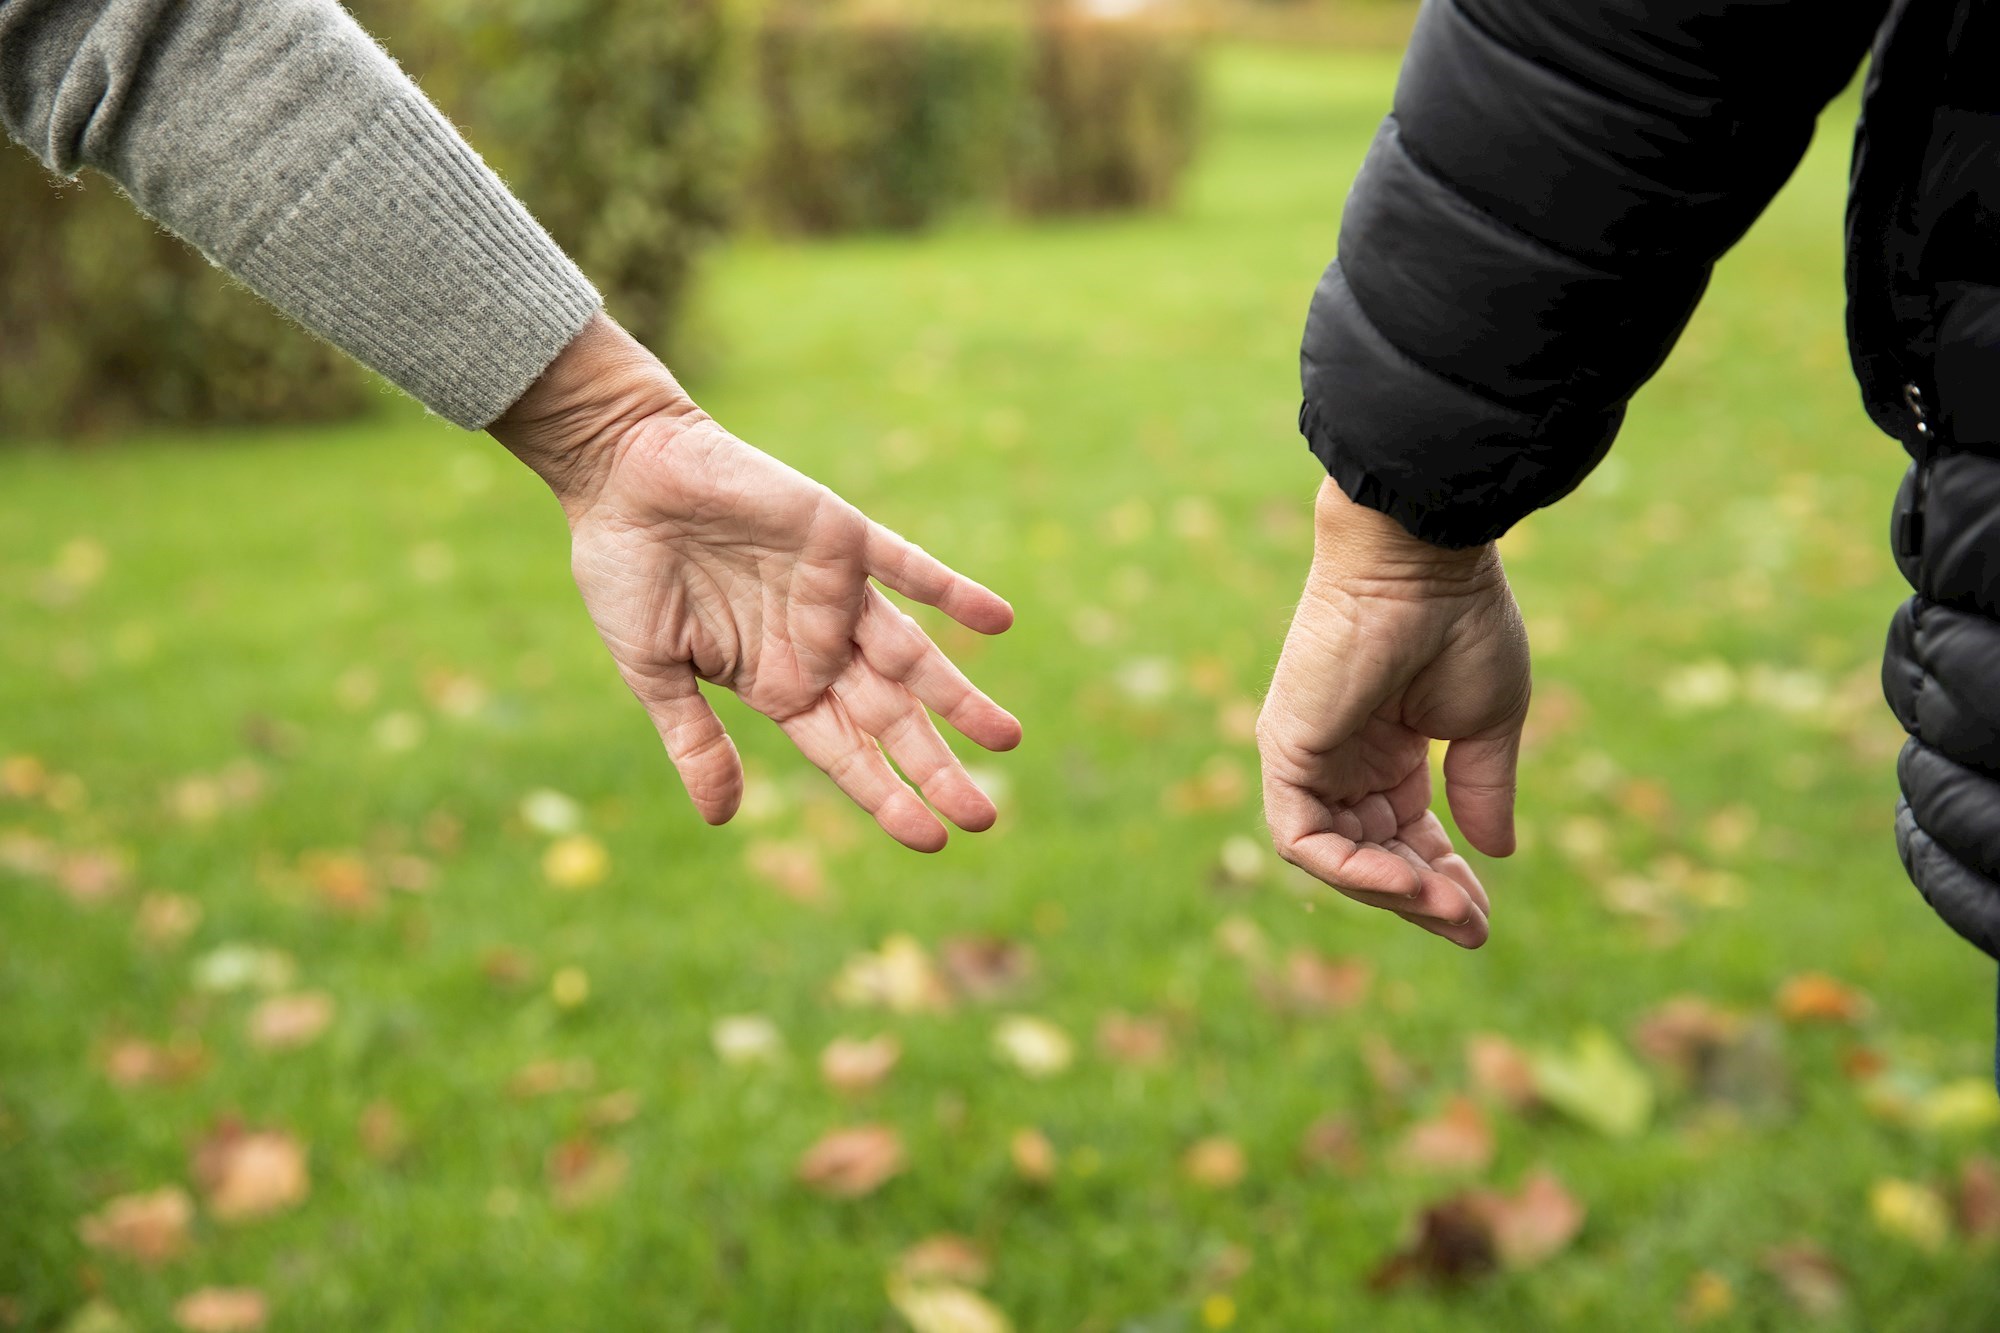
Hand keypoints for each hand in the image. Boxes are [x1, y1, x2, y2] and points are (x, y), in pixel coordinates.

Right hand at [491, 314, 1020, 850]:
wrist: (622, 472)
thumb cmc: (627, 572)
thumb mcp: (654, 670)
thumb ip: (694, 739)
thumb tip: (722, 818)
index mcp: (777, 683)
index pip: (846, 753)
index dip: (886, 795)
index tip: (931, 839)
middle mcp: (818, 644)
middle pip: (891, 718)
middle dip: (936, 766)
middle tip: (984, 816)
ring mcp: (836, 592)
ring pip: (912, 655)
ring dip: (958, 693)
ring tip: (1005, 736)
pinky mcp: (842, 536)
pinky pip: (908, 567)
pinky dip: (951, 591)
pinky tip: (997, 620)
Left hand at [1257, 480, 1530, 947]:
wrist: (1424, 561)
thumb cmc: (1459, 623)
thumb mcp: (1485, 723)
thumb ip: (1481, 790)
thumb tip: (1495, 854)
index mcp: (1385, 748)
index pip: (1403, 835)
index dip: (1441, 878)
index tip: (1483, 915)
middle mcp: (1339, 757)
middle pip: (1369, 854)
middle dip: (1420, 898)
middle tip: (1470, 927)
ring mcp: (1306, 755)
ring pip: (1334, 856)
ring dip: (1390, 891)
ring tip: (1447, 908)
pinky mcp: (1284, 750)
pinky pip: (1302, 838)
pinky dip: (1350, 869)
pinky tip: (1404, 880)